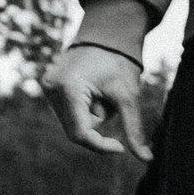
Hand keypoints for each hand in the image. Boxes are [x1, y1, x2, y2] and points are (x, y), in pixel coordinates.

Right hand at [44, 44, 151, 159]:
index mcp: (67, 88)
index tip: (121, 147)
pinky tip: (90, 90)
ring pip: (72, 123)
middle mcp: (50, 88)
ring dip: (90, 116)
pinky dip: (83, 109)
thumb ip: (134, 129)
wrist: (105, 35)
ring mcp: (46, 87)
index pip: (81, 134)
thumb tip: (147, 159)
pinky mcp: (48, 87)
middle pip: (75, 130)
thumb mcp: (128, 96)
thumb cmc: (118, 62)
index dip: (101, 146)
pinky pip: (68, 113)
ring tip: (99, 91)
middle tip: (109, 99)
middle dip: (97, 122)